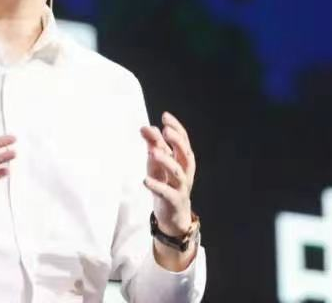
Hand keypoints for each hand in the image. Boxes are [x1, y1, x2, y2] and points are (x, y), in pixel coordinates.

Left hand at [140, 111, 195, 235]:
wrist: (173, 214)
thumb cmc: (166, 183)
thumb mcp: (158, 163)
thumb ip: (153, 145)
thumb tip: (145, 127)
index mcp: (183, 159)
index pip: (184, 139)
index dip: (176, 127)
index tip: (165, 116)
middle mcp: (186, 171)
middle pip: (185, 153)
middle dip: (176, 141)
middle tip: (165, 131)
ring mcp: (181, 186)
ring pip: (177, 171)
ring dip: (166, 160)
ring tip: (153, 152)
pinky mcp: (174, 200)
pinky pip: (166, 192)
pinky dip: (156, 185)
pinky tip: (145, 180)